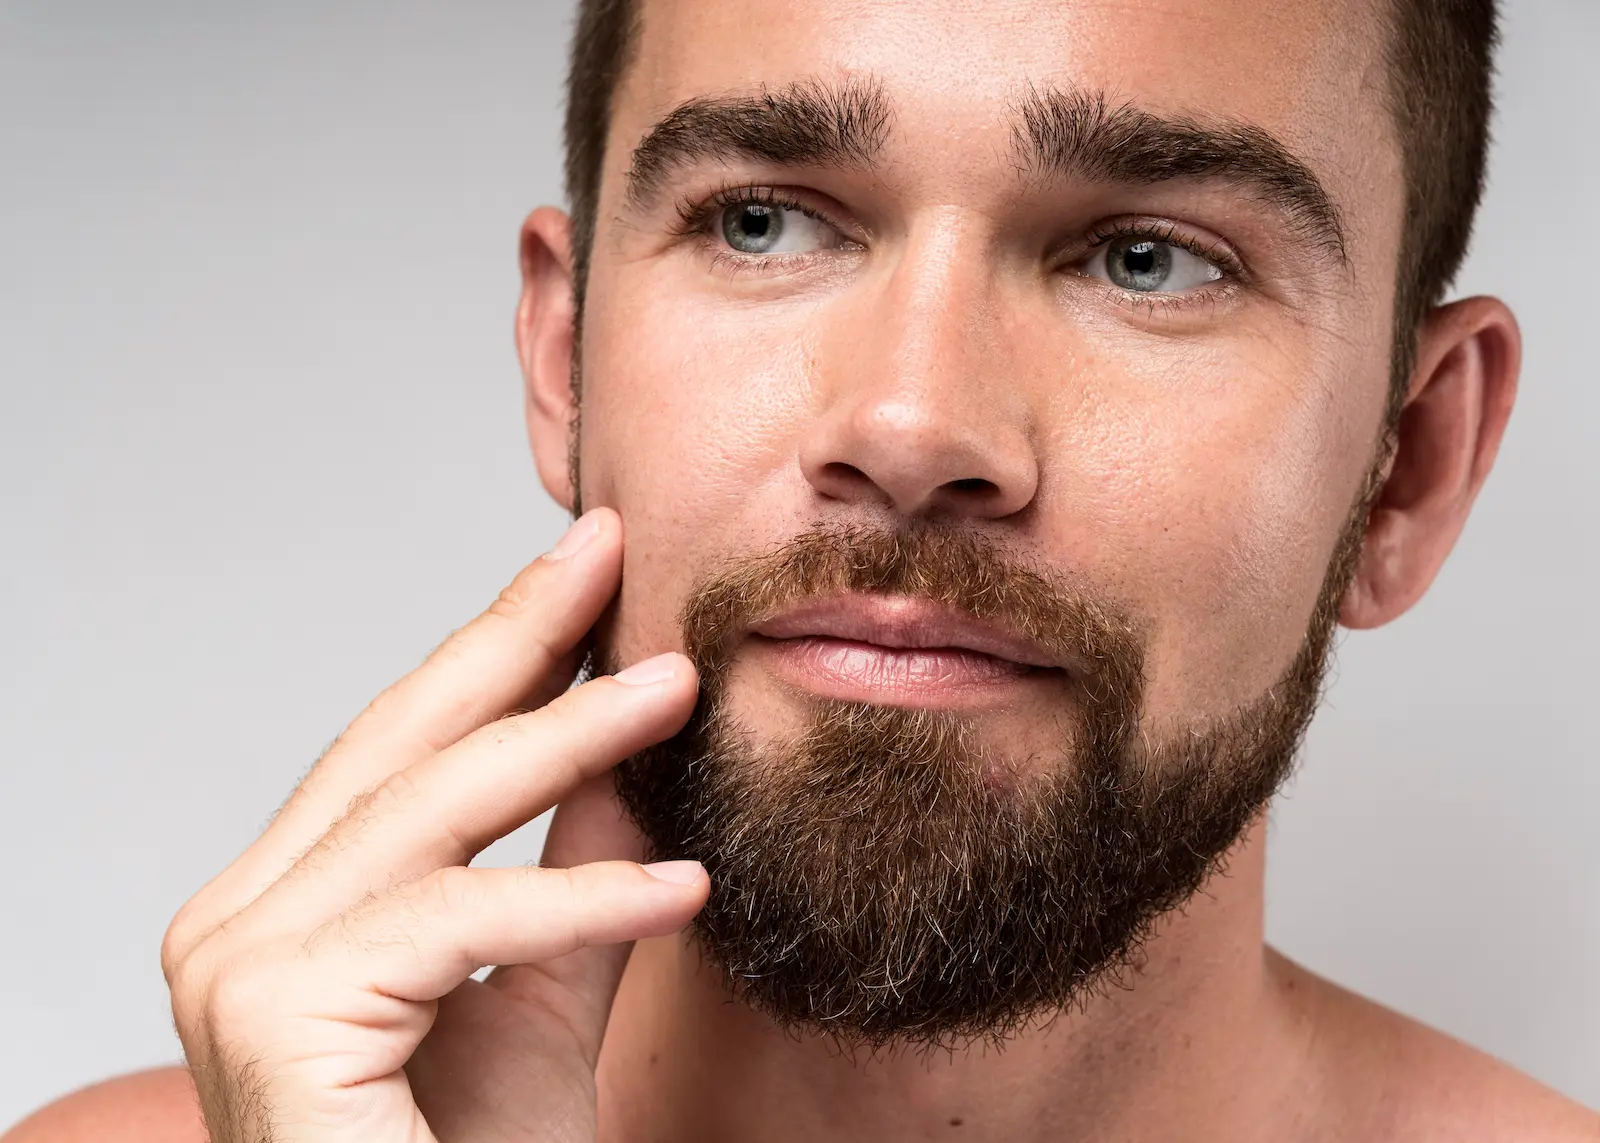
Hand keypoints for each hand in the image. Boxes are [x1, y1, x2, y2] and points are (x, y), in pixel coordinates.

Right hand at [160, 508, 705, 1142]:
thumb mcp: (550, 986)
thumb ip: (576, 868)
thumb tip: (628, 749)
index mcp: (284, 902)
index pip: (404, 747)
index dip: (499, 649)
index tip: (586, 570)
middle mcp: (235, 919)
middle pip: (401, 746)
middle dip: (516, 640)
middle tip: (613, 551)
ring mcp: (237, 964)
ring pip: (429, 813)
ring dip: (569, 741)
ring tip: (681, 688)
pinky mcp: (275, 1014)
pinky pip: (458, 920)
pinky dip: (578, 899)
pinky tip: (684, 886)